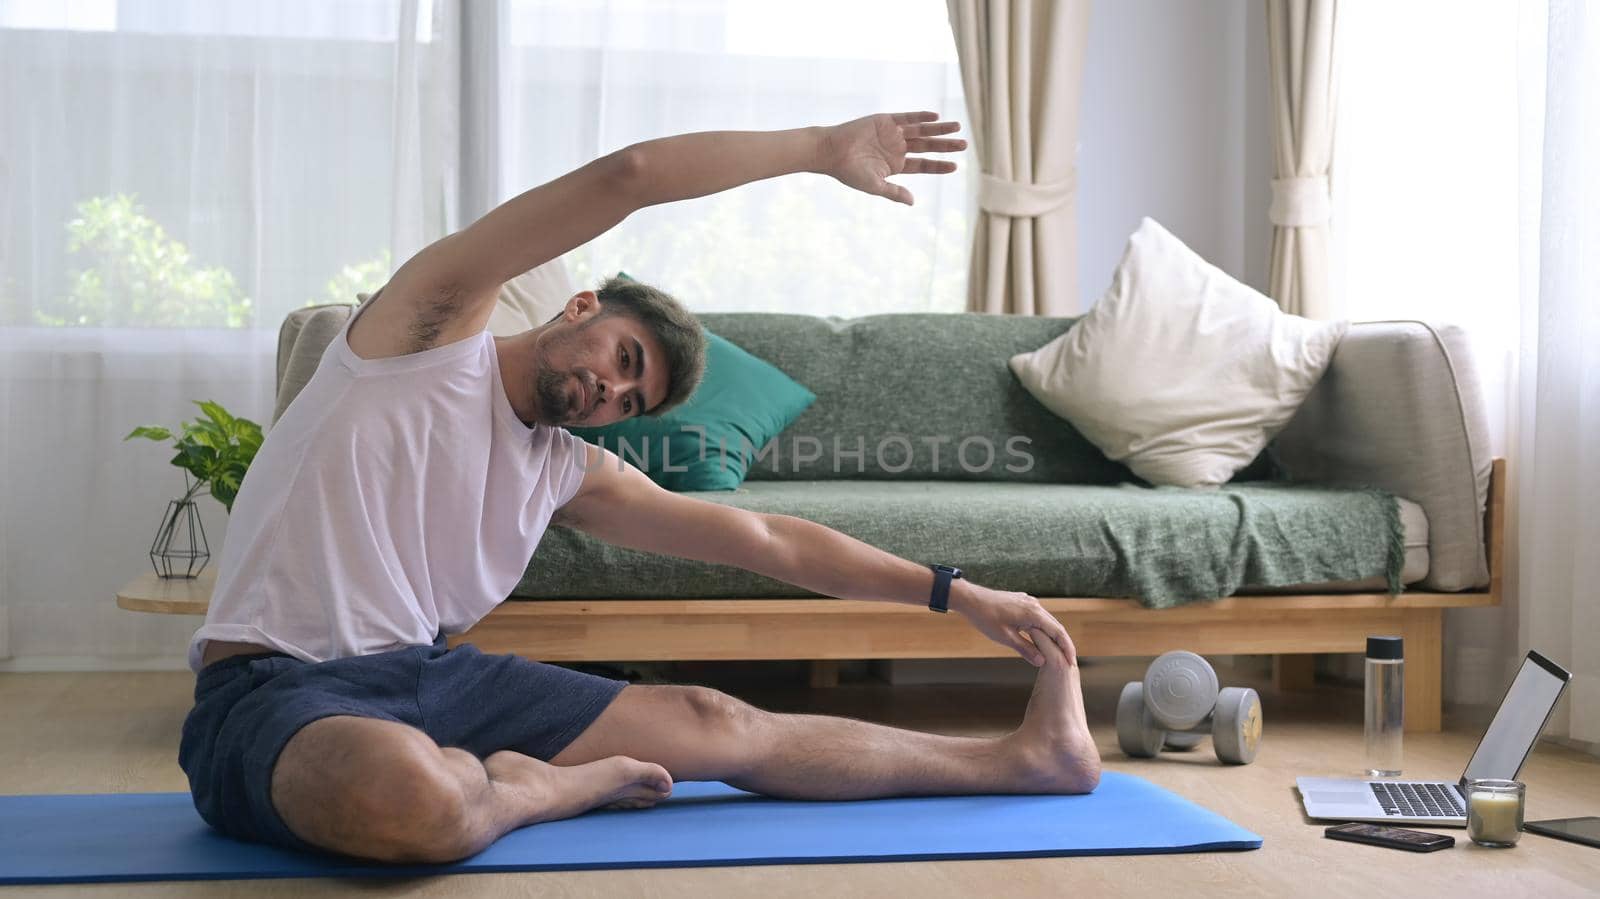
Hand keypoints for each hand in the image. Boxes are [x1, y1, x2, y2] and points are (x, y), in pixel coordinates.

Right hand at [818, 111, 965, 205]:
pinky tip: (935, 116)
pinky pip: (907, 117)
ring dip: (939, 128)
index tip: (955, 166)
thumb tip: (913, 202)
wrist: (830, 151)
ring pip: (921, 130)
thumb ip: (894, 192)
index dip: (939, 165)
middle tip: (964, 144)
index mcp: (896, 165)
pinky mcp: (885, 120)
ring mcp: (892, 133)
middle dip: (945, 145)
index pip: (923, 165)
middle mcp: (897, 148)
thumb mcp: (874, 185)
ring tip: (957, 127)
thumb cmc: (849, 171)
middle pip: (927, 146)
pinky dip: (921, 116)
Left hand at [950, 581, 1077, 666]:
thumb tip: (1042, 662)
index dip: (1067, 648)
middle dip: (1063, 644)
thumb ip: (1025, 649)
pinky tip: (1042, 640)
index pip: (1058, 632)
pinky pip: (1038, 617)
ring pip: (1047, 621)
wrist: (970, 599)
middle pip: (1056, 626)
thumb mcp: (1005, 637)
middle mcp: (1035, 605)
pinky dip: (1044, 630)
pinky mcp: (1022, 602)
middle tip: (1069, 662)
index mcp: (1033, 613)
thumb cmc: (985, 618)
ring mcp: (1029, 602)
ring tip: (1059, 654)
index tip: (1072, 662)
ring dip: (1054, 637)